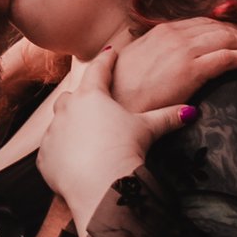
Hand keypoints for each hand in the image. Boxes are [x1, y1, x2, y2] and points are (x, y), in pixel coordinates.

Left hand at [33, 43, 193, 235]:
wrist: (100, 184)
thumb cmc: (125, 149)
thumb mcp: (147, 130)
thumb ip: (167, 117)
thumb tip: (191, 111)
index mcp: (92, 95)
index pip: (100, 69)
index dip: (106, 60)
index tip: (110, 52)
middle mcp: (67, 108)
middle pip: (73, 96)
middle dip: (82, 98)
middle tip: (94, 103)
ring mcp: (53, 133)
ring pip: (59, 123)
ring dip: (70, 126)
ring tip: (84, 135)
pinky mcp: (45, 157)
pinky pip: (52, 151)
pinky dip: (60, 153)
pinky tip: (73, 160)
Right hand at [112, 16, 236, 111]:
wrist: (114, 105)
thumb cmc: (120, 90)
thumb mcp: (136, 60)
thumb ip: (155, 52)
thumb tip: (166, 57)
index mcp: (161, 31)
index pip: (201, 23)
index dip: (224, 27)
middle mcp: (173, 35)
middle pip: (217, 28)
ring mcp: (182, 51)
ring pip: (227, 39)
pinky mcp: (191, 70)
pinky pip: (227, 57)